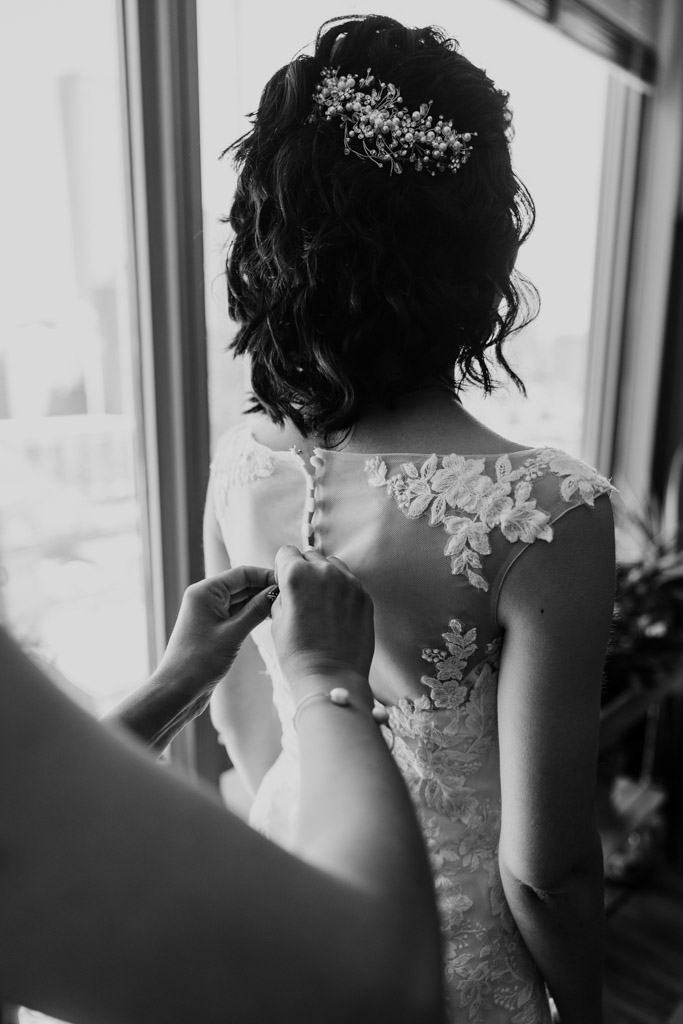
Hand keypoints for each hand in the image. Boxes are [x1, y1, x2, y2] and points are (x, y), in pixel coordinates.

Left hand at [153, 567, 275, 695]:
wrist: (177, 690)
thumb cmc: (200, 661)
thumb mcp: (233, 633)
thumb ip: (256, 610)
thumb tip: (276, 592)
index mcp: (205, 591)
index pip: (242, 573)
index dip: (266, 576)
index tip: (287, 583)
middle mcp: (204, 597)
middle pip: (241, 584)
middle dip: (264, 588)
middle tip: (290, 596)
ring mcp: (208, 612)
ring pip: (240, 599)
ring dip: (259, 602)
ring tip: (282, 607)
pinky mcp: (212, 627)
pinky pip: (235, 613)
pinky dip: (251, 614)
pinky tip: (268, 617)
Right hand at [270, 547, 373, 702]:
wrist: (331, 677)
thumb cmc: (298, 653)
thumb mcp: (277, 621)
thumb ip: (282, 594)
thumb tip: (288, 586)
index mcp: (297, 575)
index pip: (287, 552)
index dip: (283, 568)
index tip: (286, 584)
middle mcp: (324, 572)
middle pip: (311, 556)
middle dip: (305, 570)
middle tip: (303, 596)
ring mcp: (348, 582)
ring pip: (333, 565)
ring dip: (325, 577)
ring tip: (322, 604)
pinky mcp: (364, 596)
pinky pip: (349, 582)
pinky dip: (342, 590)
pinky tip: (337, 613)